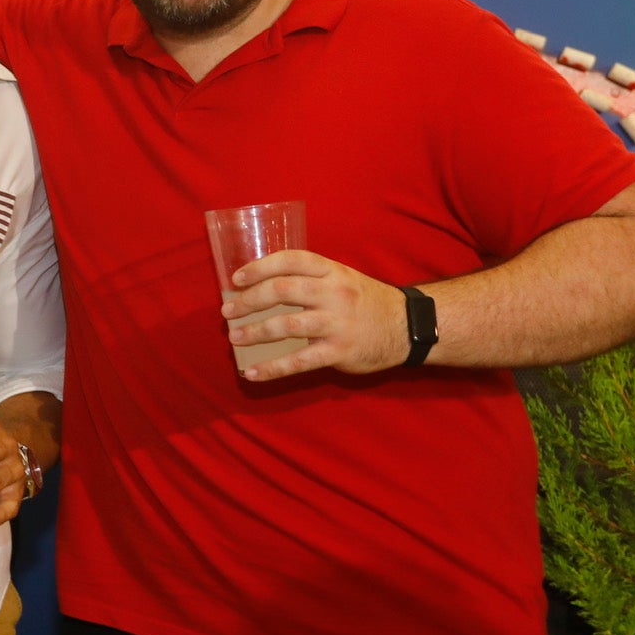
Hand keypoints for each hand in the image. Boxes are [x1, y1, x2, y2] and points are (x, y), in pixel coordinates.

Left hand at [222, 249, 410, 380]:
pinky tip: (253, 374)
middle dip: (249, 301)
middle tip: (227, 312)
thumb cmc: (365, 302)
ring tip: (234, 338)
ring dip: (254, 332)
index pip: (291, 260)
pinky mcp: (339, 351)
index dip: (260, 267)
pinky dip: (272, 368)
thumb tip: (263, 289)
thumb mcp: (342, 279)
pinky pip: (299, 362)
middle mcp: (334, 293)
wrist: (407, 327)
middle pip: (282, 290)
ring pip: (286, 325)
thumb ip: (310, 281)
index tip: (236, 279)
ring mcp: (337, 323)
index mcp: (332, 271)